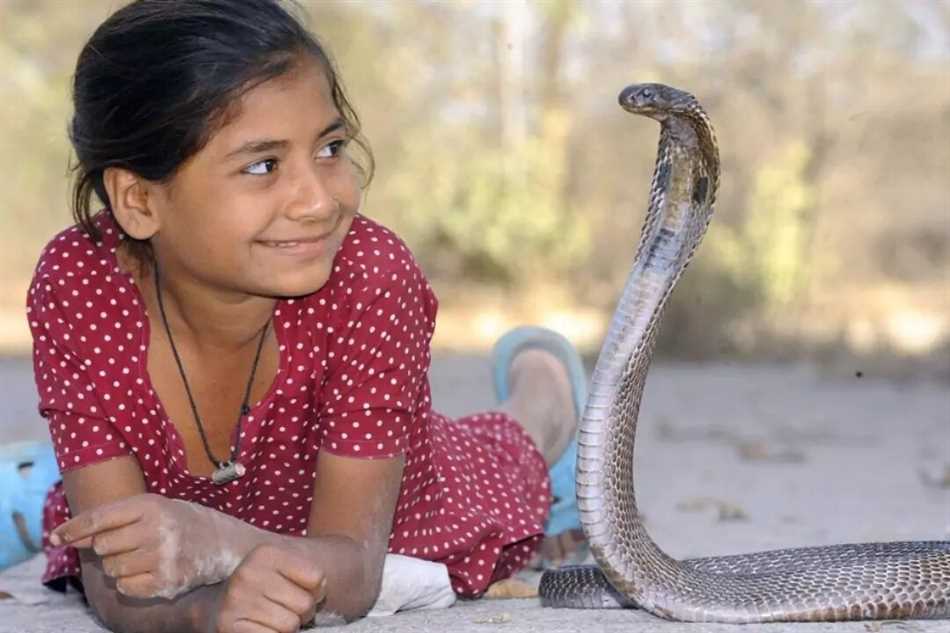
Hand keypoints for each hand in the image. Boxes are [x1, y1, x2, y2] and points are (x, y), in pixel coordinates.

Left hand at [51, 493, 244, 598]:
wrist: (221, 542)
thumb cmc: (176, 522)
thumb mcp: (148, 510)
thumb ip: (108, 521)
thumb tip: (63, 537)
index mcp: (151, 505)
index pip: (100, 518)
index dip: (73, 529)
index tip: (54, 538)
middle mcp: (157, 529)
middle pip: (102, 546)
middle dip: (109, 547)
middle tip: (132, 542)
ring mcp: (163, 557)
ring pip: (113, 569)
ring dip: (121, 566)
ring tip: (145, 556)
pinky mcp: (167, 581)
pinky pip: (125, 587)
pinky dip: (131, 582)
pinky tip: (150, 571)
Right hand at [211, 544, 326, 632]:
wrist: (223, 605)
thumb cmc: (268, 588)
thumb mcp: (289, 571)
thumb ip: (311, 577)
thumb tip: (318, 594)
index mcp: (266, 553)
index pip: (317, 577)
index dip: (316, 590)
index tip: (301, 588)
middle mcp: (247, 573)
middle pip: (305, 603)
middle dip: (301, 611)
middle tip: (284, 607)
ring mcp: (236, 600)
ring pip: (291, 625)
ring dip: (288, 626)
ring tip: (273, 617)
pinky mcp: (227, 625)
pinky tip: (262, 627)